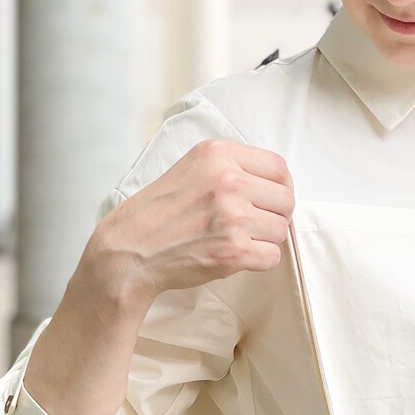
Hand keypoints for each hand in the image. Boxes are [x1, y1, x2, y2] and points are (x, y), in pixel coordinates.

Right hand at [78, 139, 295, 305]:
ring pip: (281, 229)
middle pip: (286, 200)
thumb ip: (231, 166)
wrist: (129, 250)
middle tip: (254, 223)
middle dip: (275, 214)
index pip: (279, 167)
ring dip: (265, 239)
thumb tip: (275, 181)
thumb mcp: (191, 167)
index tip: (271, 198)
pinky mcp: (233, 251)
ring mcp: (233, 217)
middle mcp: (228, 181)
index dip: (281, 186)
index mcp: (218, 154)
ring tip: (238, 239)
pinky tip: (235, 256)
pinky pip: (273, 256)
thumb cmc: (159, 212)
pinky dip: (259, 260)